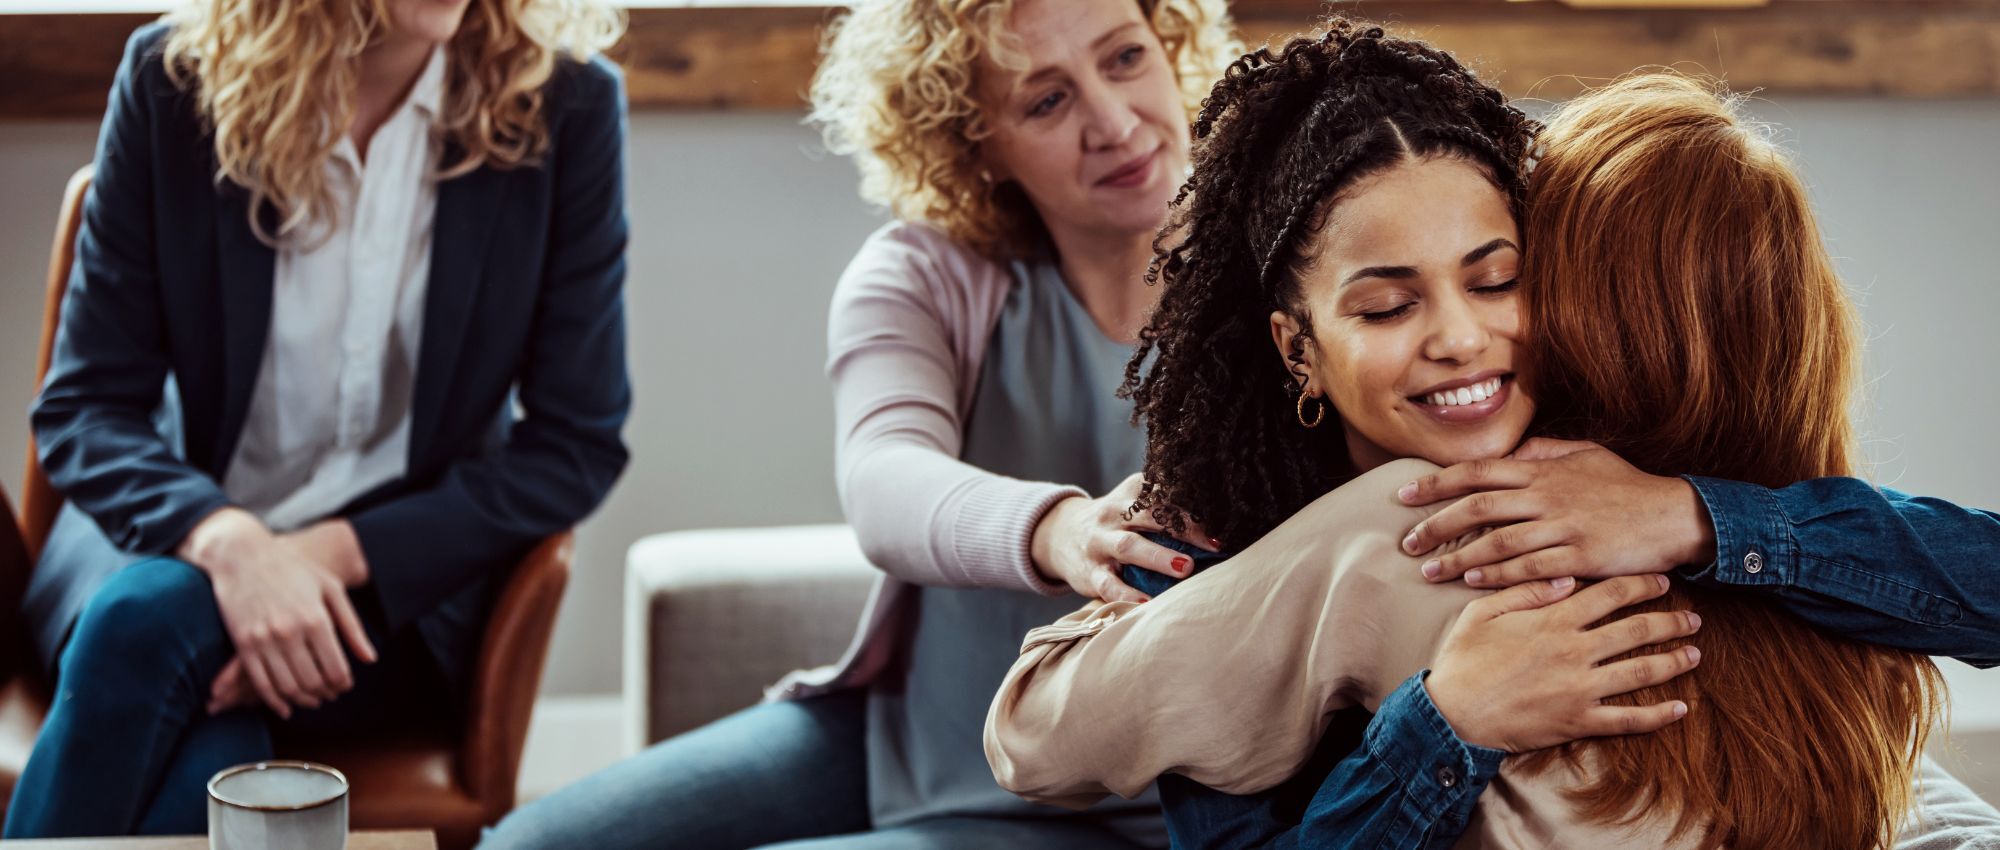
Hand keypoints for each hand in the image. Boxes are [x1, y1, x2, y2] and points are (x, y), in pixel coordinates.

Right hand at [179, 509, 378, 718]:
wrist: (243, 556)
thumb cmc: (293, 569)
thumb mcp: (331, 589)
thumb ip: (352, 626)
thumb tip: (370, 659)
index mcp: (316, 619)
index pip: (336, 668)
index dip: (343, 683)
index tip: (345, 685)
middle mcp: (290, 632)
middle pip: (313, 682)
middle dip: (326, 693)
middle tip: (331, 694)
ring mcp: (263, 640)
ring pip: (288, 687)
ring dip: (304, 700)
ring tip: (313, 700)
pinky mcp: (243, 644)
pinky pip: (260, 683)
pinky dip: (275, 701)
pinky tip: (286, 707)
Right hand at [1030, 473, 1218, 602]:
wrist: (1060, 534)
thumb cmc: (1115, 520)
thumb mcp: (1133, 501)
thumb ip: (1165, 502)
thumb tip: (1219, 510)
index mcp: (1131, 494)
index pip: (1163, 493)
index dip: (1192, 506)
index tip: (1222, 520)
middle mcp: (1114, 514)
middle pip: (1148, 514)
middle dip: (1181, 527)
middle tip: (1212, 543)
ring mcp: (1100, 543)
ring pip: (1128, 547)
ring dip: (1158, 557)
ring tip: (1185, 568)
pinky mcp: (1090, 572)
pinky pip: (1108, 584)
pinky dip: (1127, 595)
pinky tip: (1147, 605)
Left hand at [1397, 438, 1716, 587]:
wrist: (1674, 515)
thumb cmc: (1626, 485)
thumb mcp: (1585, 455)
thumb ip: (1542, 452)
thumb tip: (1507, 454)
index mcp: (1542, 470)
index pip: (1476, 472)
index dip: (1436, 483)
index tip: (1404, 495)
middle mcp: (1547, 496)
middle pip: (1477, 507)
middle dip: (1436, 525)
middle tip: (1408, 543)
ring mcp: (1564, 527)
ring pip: (1498, 542)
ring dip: (1458, 558)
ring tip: (1430, 571)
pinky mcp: (1580, 558)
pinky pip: (1529, 569)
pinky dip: (1497, 576)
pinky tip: (1472, 582)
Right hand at [1427, 574, 1702, 751]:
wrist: (1453, 713)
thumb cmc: (1463, 660)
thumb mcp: (1483, 612)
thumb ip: (1526, 590)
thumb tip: (1567, 577)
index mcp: (1553, 620)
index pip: (1610, 594)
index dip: (1640, 584)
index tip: (1662, 580)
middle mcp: (1575, 651)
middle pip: (1636, 630)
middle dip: (1670, 620)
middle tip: (1692, 617)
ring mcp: (1581, 688)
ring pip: (1641, 671)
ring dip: (1673, 661)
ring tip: (1695, 653)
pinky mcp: (1579, 720)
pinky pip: (1628, 719)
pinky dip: (1658, 715)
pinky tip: (1680, 708)